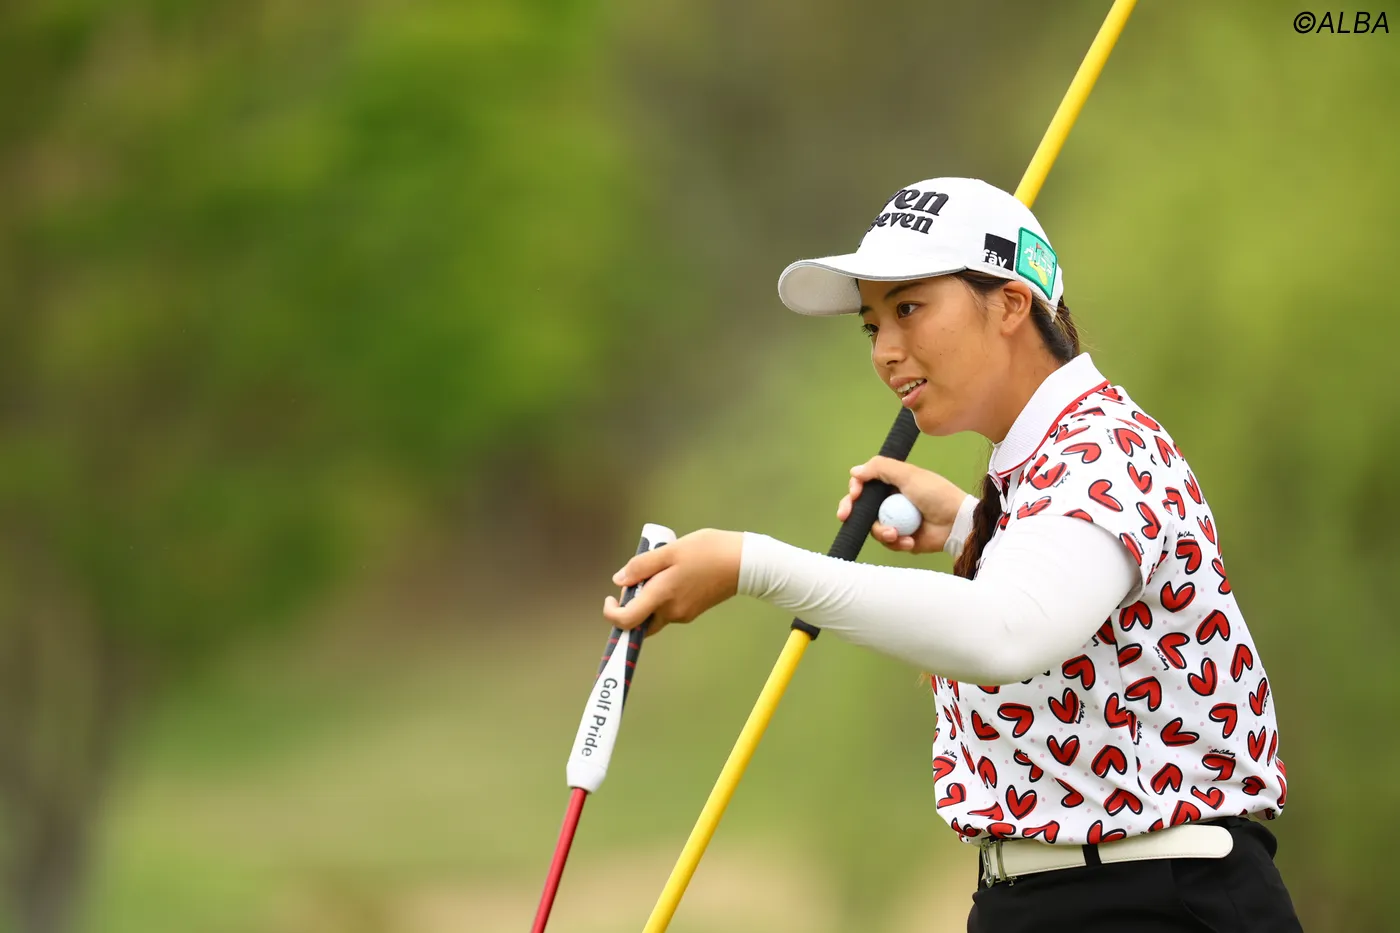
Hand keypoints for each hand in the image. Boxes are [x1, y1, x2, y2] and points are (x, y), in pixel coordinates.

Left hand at [602, 528, 742, 635]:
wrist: (745, 563)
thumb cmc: (708, 552)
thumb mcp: (670, 551)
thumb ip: (641, 566)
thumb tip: (619, 581)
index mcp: (662, 596)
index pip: (627, 621)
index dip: (612, 613)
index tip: (612, 598)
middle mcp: (671, 612)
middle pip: (640, 618)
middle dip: (633, 600)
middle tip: (641, 573)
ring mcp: (684, 614)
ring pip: (655, 611)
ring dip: (650, 594)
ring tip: (663, 565)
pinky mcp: (693, 610)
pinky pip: (669, 607)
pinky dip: (664, 594)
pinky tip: (676, 571)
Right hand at [837, 456, 969, 553]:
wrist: (957, 522)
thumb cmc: (936, 494)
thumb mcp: (908, 475)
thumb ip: (880, 468)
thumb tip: (854, 471)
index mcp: (892, 484)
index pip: (864, 486)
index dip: (855, 491)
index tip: (854, 496)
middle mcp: (891, 502)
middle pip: (862, 509)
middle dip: (853, 514)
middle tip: (846, 517)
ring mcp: (896, 521)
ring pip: (873, 528)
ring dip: (882, 532)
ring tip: (896, 534)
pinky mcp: (903, 539)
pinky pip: (889, 543)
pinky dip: (897, 542)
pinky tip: (910, 541)